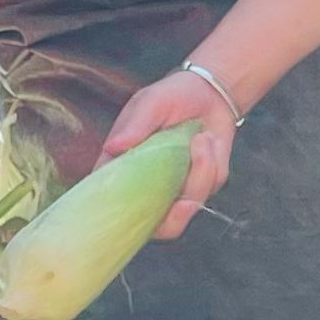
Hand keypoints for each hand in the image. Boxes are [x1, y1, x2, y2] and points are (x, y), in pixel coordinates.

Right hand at [101, 65, 237, 239]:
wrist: (210, 94)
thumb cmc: (172, 96)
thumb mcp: (151, 102)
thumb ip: (134, 125)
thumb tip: (115, 146)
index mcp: (121, 168)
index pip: (109, 199)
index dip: (116, 212)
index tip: (137, 206)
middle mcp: (145, 187)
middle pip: (148, 225)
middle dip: (171, 217)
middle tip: (185, 202)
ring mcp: (172, 192)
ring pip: (182, 211)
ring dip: (197, 175)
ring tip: (200, 139)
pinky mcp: (199, 190)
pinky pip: (203, 193)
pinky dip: (209, 167)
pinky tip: (207, 141)